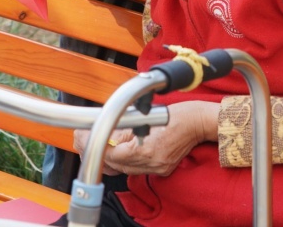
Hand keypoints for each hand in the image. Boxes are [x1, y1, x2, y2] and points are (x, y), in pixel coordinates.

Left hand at [72, 101, 218, 176]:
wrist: (200, 122)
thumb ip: (124, 126)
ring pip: (122, 169)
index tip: (81, 135)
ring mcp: (157, 168)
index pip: (110, 153)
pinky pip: (136, 169)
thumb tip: (104, 128)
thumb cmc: (178, 113)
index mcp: (146, 149)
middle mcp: (151, 163)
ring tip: (98, 142)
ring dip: (109, 156)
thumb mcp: (146, 115)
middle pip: (114, 164)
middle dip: (96, 150)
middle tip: (83, 137)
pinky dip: (124, 161)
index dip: (92, 144)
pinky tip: (119, 150)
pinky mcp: (161, 169)